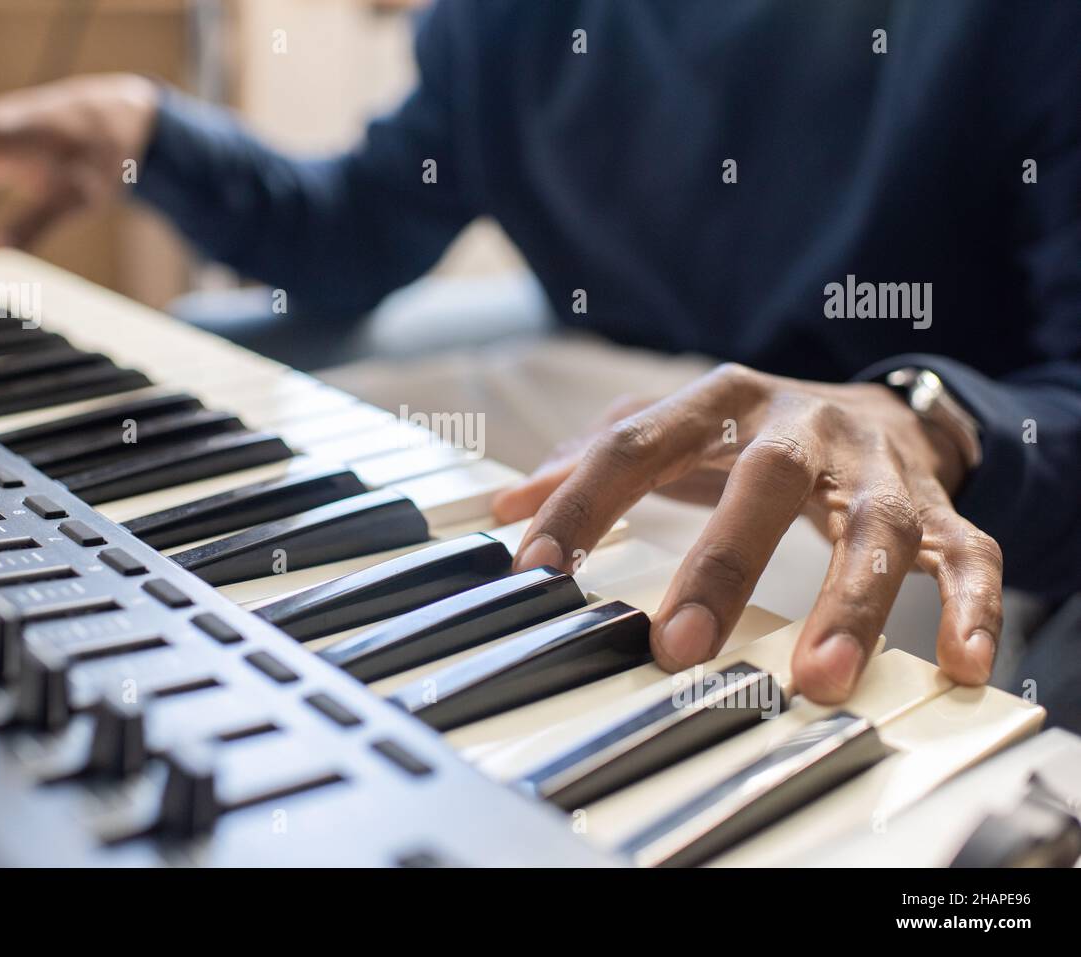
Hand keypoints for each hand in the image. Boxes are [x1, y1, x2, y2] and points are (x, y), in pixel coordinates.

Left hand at [493, 362, 1001, 702]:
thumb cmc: (757, 431)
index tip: (538, 571)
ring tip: (820, 677)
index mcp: (721, 399)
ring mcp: (876, 466)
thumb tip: (507, 506)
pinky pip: (968, 553)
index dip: (583, 504)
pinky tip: (965, 663)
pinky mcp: (939, 505)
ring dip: (851, 602)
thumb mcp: (677, 428)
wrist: (882, 406)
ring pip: (875, 527)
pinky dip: (973, 605)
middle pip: (765, 480)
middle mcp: (802, 424)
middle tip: (679, 648)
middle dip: (722, 564)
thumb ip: (597, 460)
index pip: (638, 443)